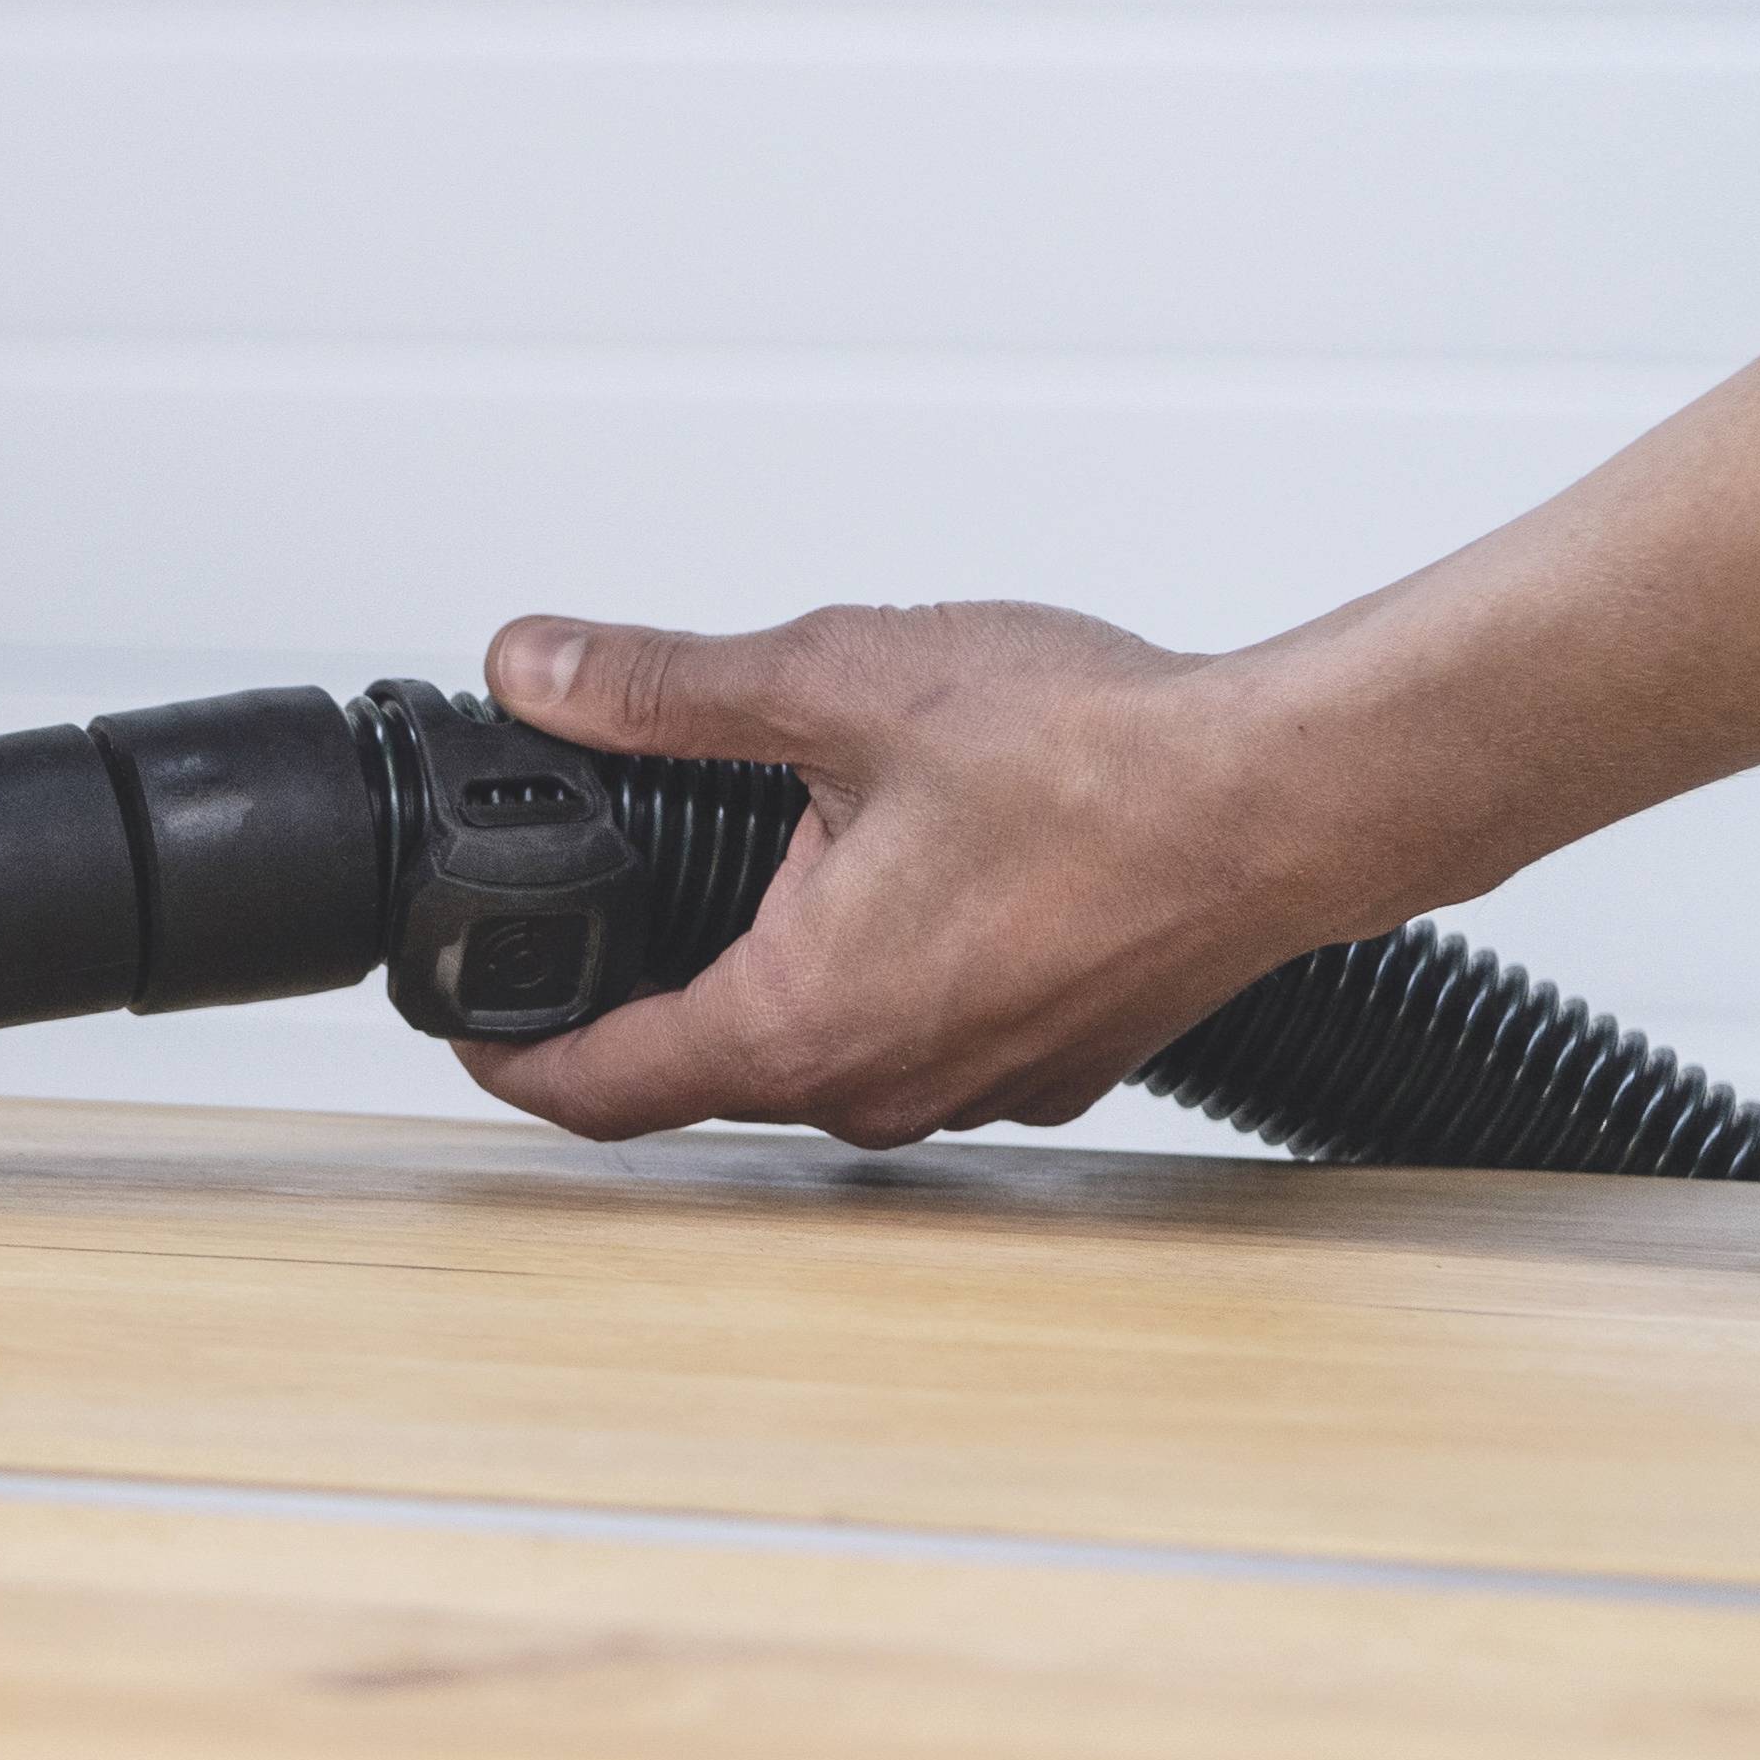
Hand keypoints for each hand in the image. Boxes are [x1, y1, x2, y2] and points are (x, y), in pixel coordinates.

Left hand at [451, 602, 1325, 1148]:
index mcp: (800, 1023)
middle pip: (702, 1073)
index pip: (599, 1088)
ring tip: (750, 876)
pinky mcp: (1048, 1060)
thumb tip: (544, 671)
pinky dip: (878, 976)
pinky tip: (897, 883)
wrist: (1292, 797)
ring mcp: (975, 1087)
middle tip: (596, 915)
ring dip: (768, 980)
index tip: (467, 1025)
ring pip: (818, 1055)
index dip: (509, 1055)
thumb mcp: (834, 685)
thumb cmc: (1103, 759)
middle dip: (639, 997)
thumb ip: (665, 687)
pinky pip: (918, 1036)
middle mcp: (881, 1086)